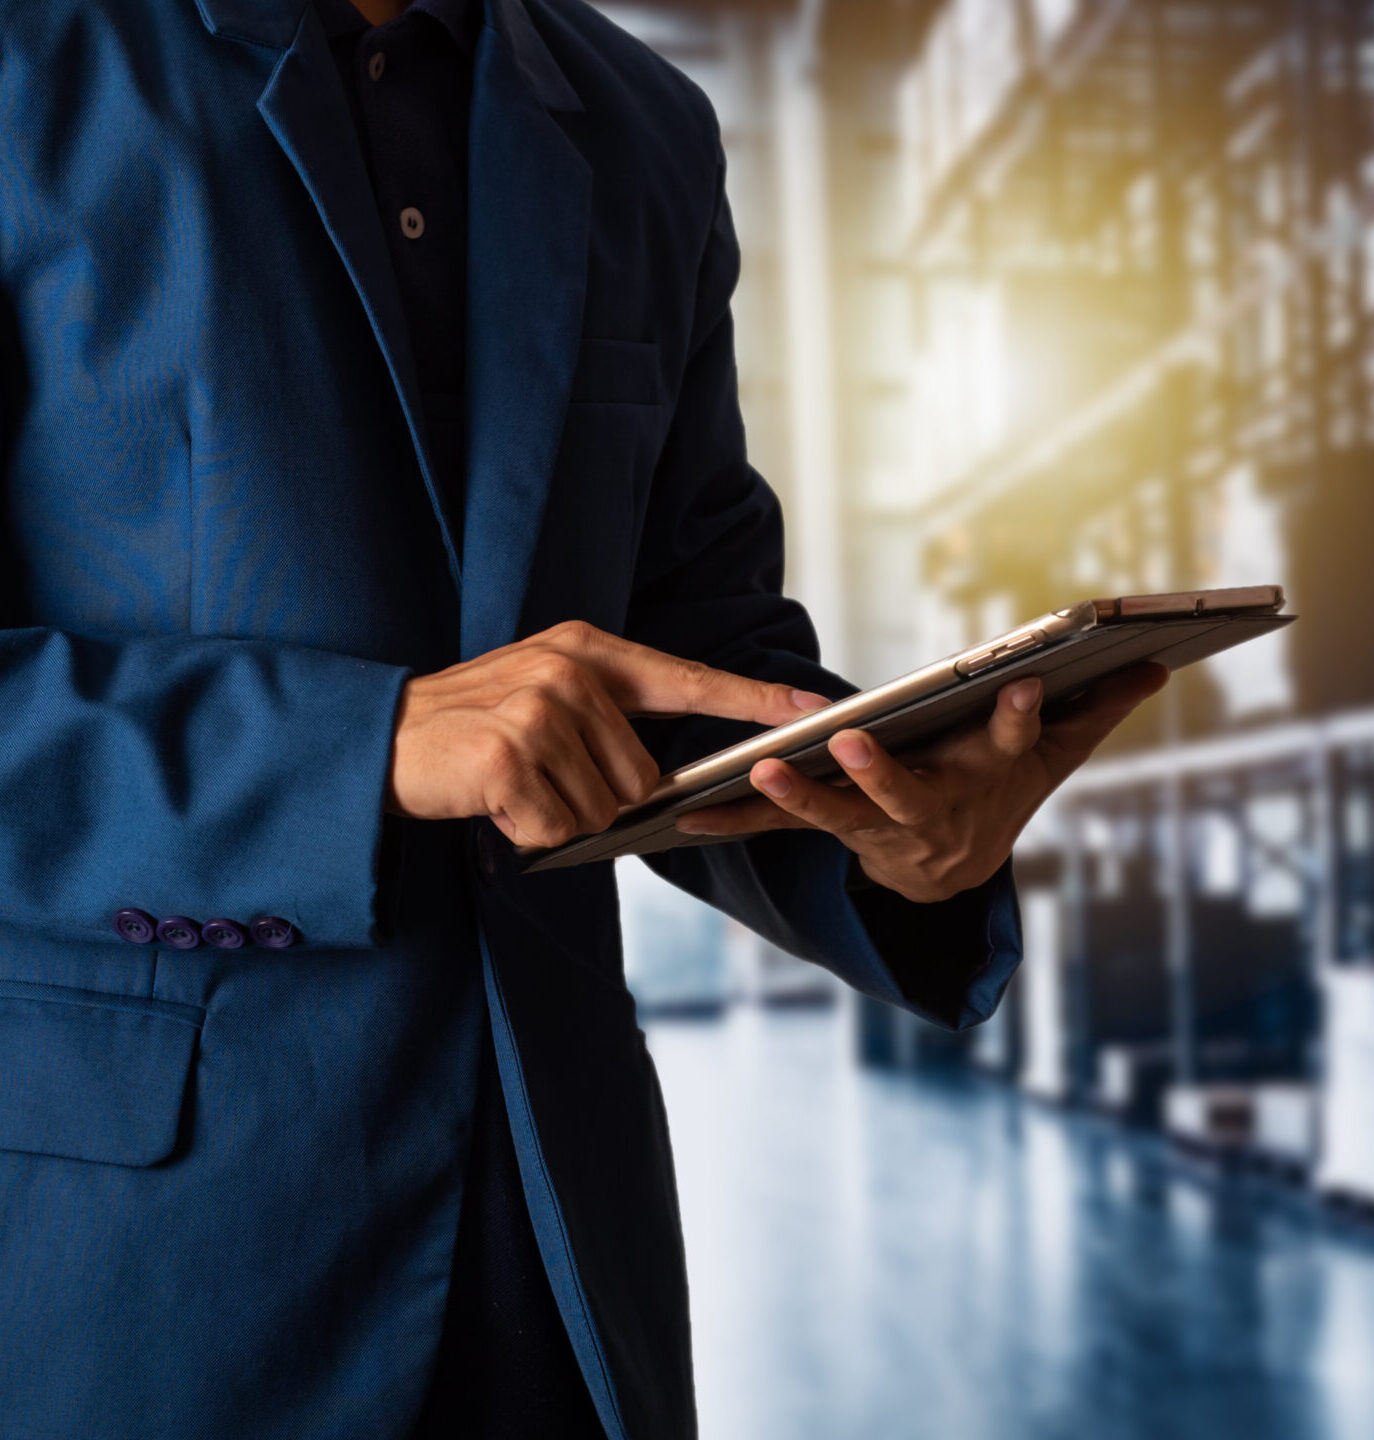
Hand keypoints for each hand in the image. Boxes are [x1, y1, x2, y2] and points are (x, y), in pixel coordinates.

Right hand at [386, 620, 830, 846]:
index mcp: (587, 651)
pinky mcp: (509, 758)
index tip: (812, 707)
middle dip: (597, 799)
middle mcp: (571, 673)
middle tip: (538, 779)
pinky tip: (495, 805)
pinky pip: (557, 830)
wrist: (379, 737)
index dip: (754, 697)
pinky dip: (528, 835)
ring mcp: (539, 712)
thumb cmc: (472, 726)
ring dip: (559, 818)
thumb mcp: (542, 695)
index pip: (688, 678)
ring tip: (512, 787)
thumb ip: (607, 721)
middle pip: (641, 778)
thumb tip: (659, 784)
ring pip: (602, 810)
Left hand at [673, 663, 1169, 903]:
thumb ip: (1092, 712)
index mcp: (984, 782)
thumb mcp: (1049, 760)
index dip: (1021, 722)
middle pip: (906, 796)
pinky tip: (683, 817)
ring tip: (759, 771)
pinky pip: (779, 830)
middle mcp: (929, 812)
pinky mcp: (832, 833)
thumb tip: (1157, 665)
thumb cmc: (999, 796)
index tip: (1028, 688)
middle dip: (884, 773)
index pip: (1009, 748)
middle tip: (853, 742)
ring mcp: (875, 830)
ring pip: (835, 816)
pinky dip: (734, 821)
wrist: (953, 876)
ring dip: (797, 796)